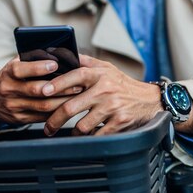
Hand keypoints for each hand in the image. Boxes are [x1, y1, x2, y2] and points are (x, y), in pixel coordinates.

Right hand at [0, 57, 81, 129]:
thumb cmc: (10, 77)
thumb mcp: (14, 65)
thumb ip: (31, 59)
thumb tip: (57, 52)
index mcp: (8, 73)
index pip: (21, 70)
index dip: (38, 68)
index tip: (55, 64)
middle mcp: (9, 90)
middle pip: (37, 90)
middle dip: (60, 87)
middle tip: (78, 83)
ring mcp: (14, 107)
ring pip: (43, 106)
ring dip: (63, 101)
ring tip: (78, 94)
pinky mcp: (20, 119)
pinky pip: (42, 116)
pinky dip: (57, 111)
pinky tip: (68, 105)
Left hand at [42, 55, 163, 135]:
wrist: (150, 100)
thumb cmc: (122, 84)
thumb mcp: (107, 68)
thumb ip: (85, 62)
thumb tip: (62, 54)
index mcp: (99, 74)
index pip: (75, 76)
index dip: (57, 84)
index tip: (43, 91)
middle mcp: (105, 89)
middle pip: (71, 107)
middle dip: (54, 120)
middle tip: (48, 128)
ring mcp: (112, 107)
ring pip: (82, 125)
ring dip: (74, 132)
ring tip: (70, 133)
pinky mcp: (119, 122)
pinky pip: (97, 135)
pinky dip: (90, 138)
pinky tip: (88, 137)